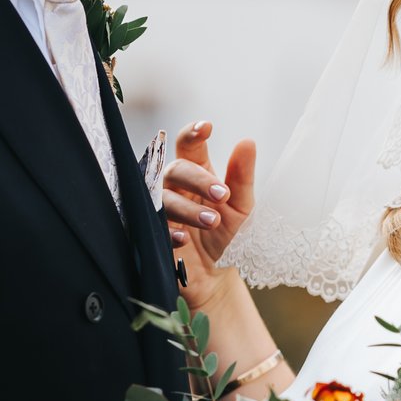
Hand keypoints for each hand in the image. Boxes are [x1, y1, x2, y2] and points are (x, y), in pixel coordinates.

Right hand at [163, 119, 256, 306]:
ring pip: (163, 198)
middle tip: (223, 195)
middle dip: (199, 179)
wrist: (213, 273)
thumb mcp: (241, 205)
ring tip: (212, 221)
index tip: (206, 128)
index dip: (193, 134)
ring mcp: (160, 208)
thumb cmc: (224, 232)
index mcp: (196, 172)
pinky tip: (184, 239)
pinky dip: (169, 231)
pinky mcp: (152, 232)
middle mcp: (174, 186)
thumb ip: (242, 176)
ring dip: (189, 209)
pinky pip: (153, 226)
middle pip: (176, 169)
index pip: (188, 145)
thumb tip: (248, 142)